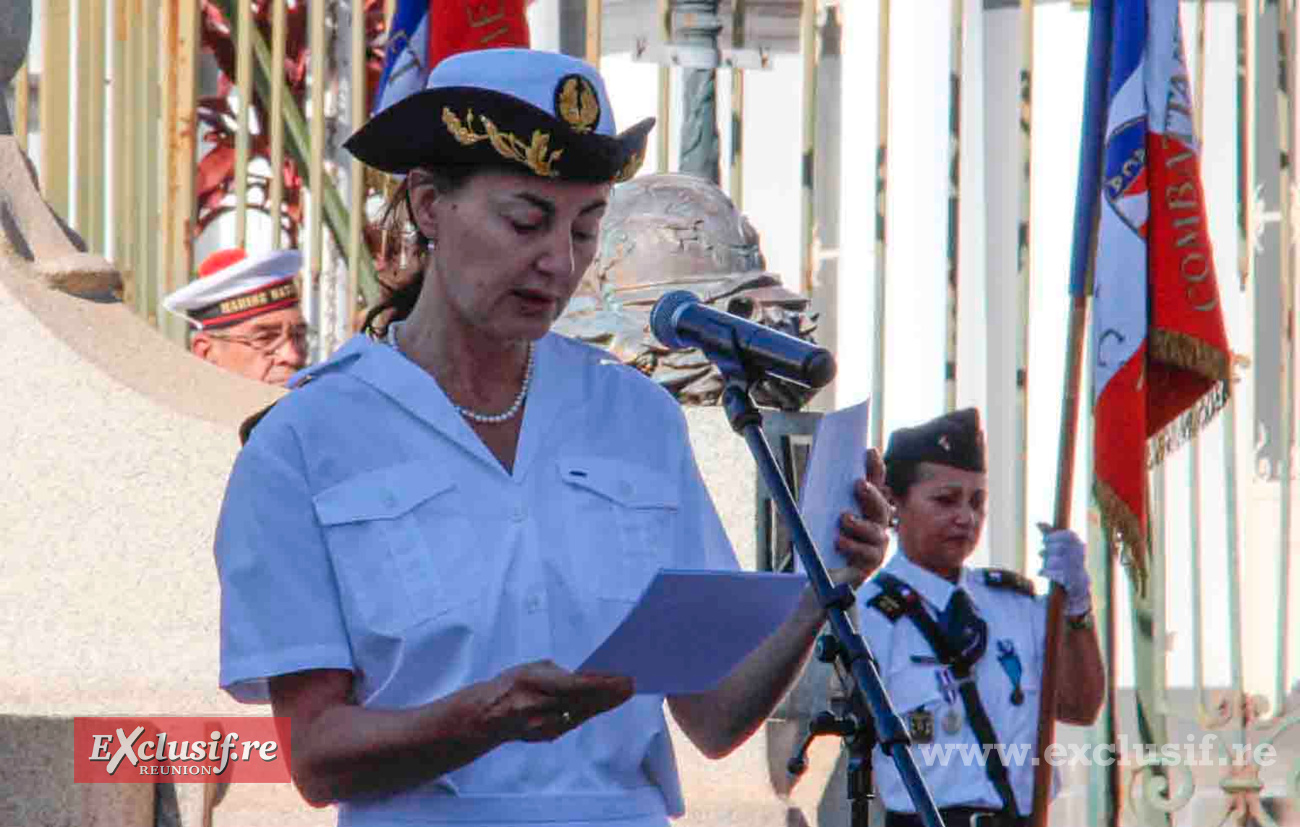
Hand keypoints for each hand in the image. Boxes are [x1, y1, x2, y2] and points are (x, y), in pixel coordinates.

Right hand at [485, 660, 633, 742]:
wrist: (485, 717)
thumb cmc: (509, 685)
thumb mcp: (532, 669)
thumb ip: (558, 674)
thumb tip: (586, 677)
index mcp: (534, 684)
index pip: (577, 686)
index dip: (603, 684)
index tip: (623, 679)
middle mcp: (540, 709)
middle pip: (584, 702)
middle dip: (610, 694)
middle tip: (631, 686)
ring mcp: (544, 726)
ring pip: (582, 713)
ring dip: (604, 703)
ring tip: (623, 693)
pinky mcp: (548, 736)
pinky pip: (573, 721)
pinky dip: (589, 711)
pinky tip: (604, 703)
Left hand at [832, 448, 889, 586]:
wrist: (826, 576)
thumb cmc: (825, 541)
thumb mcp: (822, 516)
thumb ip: (821, 500)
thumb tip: (802, 476)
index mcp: (866, 507)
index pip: (875, 484)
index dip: (875, 468)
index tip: (870, 452)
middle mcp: (877, 523)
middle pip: (880, 506)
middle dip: (871, 494)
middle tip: (858, 484)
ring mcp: (877, 544)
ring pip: (875, 530)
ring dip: (859, 523)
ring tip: (844, 518)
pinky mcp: (872, 563)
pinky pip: (866, 553)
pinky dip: (852, 545)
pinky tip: (839, 541)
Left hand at [1036, 524, 1091, 616]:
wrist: (1077, 587)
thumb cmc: (1064, 564)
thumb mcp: (1058, 548)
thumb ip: (1049, 535)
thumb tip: (1037, 522)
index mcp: (1079, 546)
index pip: (1069, 536)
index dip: (1055, 536)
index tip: (1044, 540)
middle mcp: (1081, 557)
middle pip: (1062, 548)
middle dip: (1049, 550)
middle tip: (1041, 553)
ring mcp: (1079, 569)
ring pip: (1058, 562)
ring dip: (1047, 563)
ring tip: (1044, 565)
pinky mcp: (1074, 583)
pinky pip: (1059, 575)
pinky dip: (1047, 573)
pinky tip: (1041, 572)